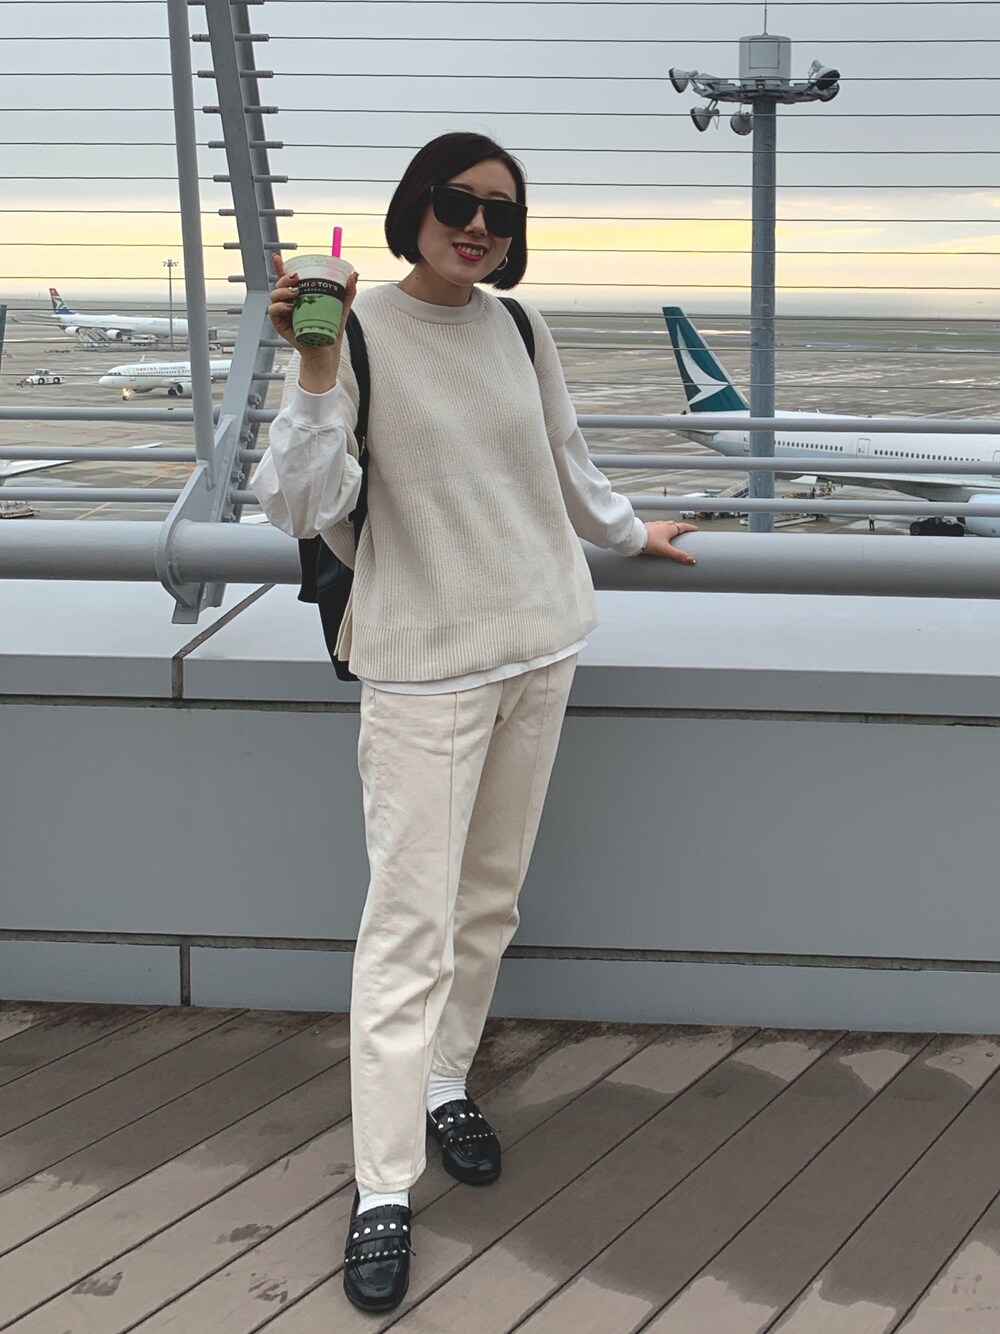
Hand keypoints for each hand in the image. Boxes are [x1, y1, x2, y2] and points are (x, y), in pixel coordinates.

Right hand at [269, 253, 358, 391]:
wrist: (326, 352)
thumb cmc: (331, 329)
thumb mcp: (341, 308)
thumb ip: (347, 292)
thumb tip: (355, 275)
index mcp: (300, 295)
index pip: (287, 278)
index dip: (280, 266)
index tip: (276, 257)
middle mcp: (289, 302)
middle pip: (279, 284)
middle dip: (284, 277)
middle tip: (296, 278)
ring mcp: (283, 313)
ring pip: (274, 295)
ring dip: (282, 291)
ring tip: (296, 293)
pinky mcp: (280, 325)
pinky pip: (273, 311)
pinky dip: (279, 307)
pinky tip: (289, 307)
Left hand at [641, 520, 697, 564]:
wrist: (633, 537)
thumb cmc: (647, 541)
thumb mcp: (665, 550)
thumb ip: (678, 555)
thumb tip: (691, 560)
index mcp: (668, 528)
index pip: (683, 526)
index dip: (690, 528)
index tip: (695, 529)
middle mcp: (661, 525)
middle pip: (674, 524)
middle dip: (680, 528)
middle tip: (683, 532)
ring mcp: (653, 525)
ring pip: (664, 525)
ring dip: (668, 528)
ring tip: (670, 535)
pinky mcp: (645, 528)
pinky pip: (655, 527)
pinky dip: (658, 530)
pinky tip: (656, 535)